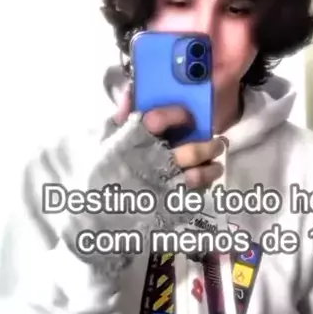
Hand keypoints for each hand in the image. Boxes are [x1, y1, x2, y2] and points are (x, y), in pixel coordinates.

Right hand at [60, 83, 225, 274]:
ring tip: (217, 165)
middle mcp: (150, 164)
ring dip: (212, 169)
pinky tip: (205, 185)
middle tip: (218, 143)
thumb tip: (132, 94)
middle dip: (209, 145)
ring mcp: (160, 189)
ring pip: (198, 176)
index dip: (176, 115)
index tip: (189, 115)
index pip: (158, 120)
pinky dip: (202, 190)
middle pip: (190, 150)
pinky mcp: (167, 210)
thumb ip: (119, 120)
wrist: (94, 220)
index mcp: (131, 144)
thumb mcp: (103, 144)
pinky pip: (192, 198)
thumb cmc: (99, 177)